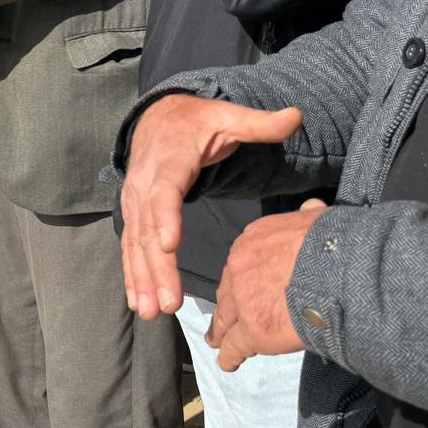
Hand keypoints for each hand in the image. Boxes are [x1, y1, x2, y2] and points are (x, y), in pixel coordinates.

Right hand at [121, 94, 304, 319]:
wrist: (157, 119)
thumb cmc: (198, 123)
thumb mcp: (228, 117)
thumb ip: (259, 123)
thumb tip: (296, 115)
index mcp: (169, 160)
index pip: (165, 190)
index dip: (166, 216)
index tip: (171, 244)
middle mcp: (145, 184)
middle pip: (148, 228)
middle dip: (156, 267)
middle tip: (169, 302)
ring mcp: (135, 202)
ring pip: (136, 243)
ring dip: (142, 279)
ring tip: (151, 311)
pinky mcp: (134, 215)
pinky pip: (131, 247)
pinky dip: (133, 276)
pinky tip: (138, 303)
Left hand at [207, 199, 325, 369]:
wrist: (339, 270)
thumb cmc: (335, 242)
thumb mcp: (316, 218)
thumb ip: (307, 216)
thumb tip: (311, 209)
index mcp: (252, 240)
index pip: (242, 264)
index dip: (242, 278)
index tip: (242, 288)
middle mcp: (239, 267)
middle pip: (228, 291)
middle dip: (227, 306)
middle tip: (222, 320)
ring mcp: (242, 300)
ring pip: (226, 320)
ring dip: (222, 332)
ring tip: (217, 342)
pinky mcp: (253, 330)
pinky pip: (235, 346)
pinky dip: (230, 356)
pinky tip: (228, 363)